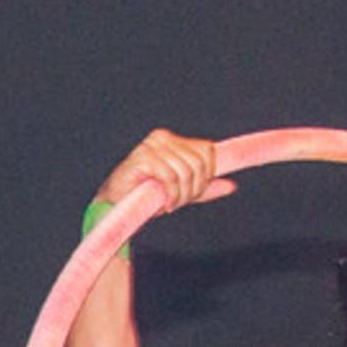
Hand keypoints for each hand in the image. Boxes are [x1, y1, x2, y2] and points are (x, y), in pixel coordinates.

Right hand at [95, 129, 234, 231]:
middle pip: (199, 162)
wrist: (115, 208)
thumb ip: (204, 187)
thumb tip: (231, 186)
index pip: (206, 151)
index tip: (193, 193)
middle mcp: (162, 138)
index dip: (206, 175)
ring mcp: (150, 146)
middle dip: (194, 189)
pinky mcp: (142, 158)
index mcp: (172, 140)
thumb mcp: (181, 191)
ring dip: (181, 195)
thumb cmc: (145, 197)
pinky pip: (170, 177)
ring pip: (186, 171)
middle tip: (178, 202)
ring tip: (169, 204)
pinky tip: (163, 204)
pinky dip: (171, 195)